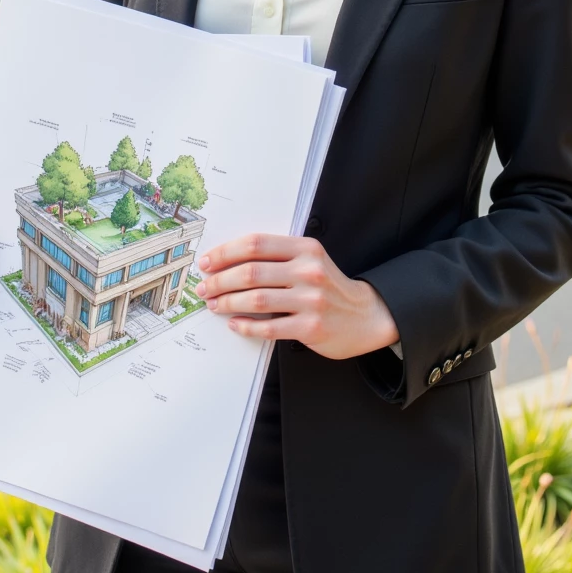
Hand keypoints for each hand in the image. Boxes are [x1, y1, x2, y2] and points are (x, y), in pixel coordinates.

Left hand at [196, 234, 398, 360]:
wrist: (366, 315)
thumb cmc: (329, 286)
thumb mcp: (310, 259)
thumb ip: (278, 256)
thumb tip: (228, 261)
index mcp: (305, 248)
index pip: (256, 244)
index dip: (226, 252)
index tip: (207, 262)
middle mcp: (308, 271)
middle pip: (251, 272)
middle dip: (220, 280)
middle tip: (205, 288)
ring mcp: (310, 300)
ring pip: (256, 299)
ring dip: (228, 302)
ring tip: (214, 305)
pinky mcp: (310, 328)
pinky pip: (268, 327)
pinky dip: (246, 326)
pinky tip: (234, 324)